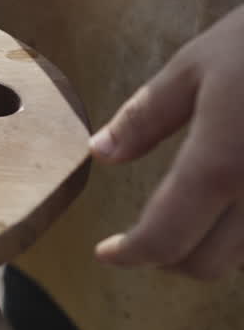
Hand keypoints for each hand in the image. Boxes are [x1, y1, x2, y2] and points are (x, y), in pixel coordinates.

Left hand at [91, 4, 243, 279]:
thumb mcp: (195, 66)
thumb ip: (145, 116)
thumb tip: (99, 152)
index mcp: (223, 163)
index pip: (166, 237)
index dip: (130, 254)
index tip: (108, 252)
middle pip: (208, 264)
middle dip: (167, 258)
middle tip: (143, 238)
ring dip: (212, 252)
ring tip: (189, 223)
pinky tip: (234, 208)